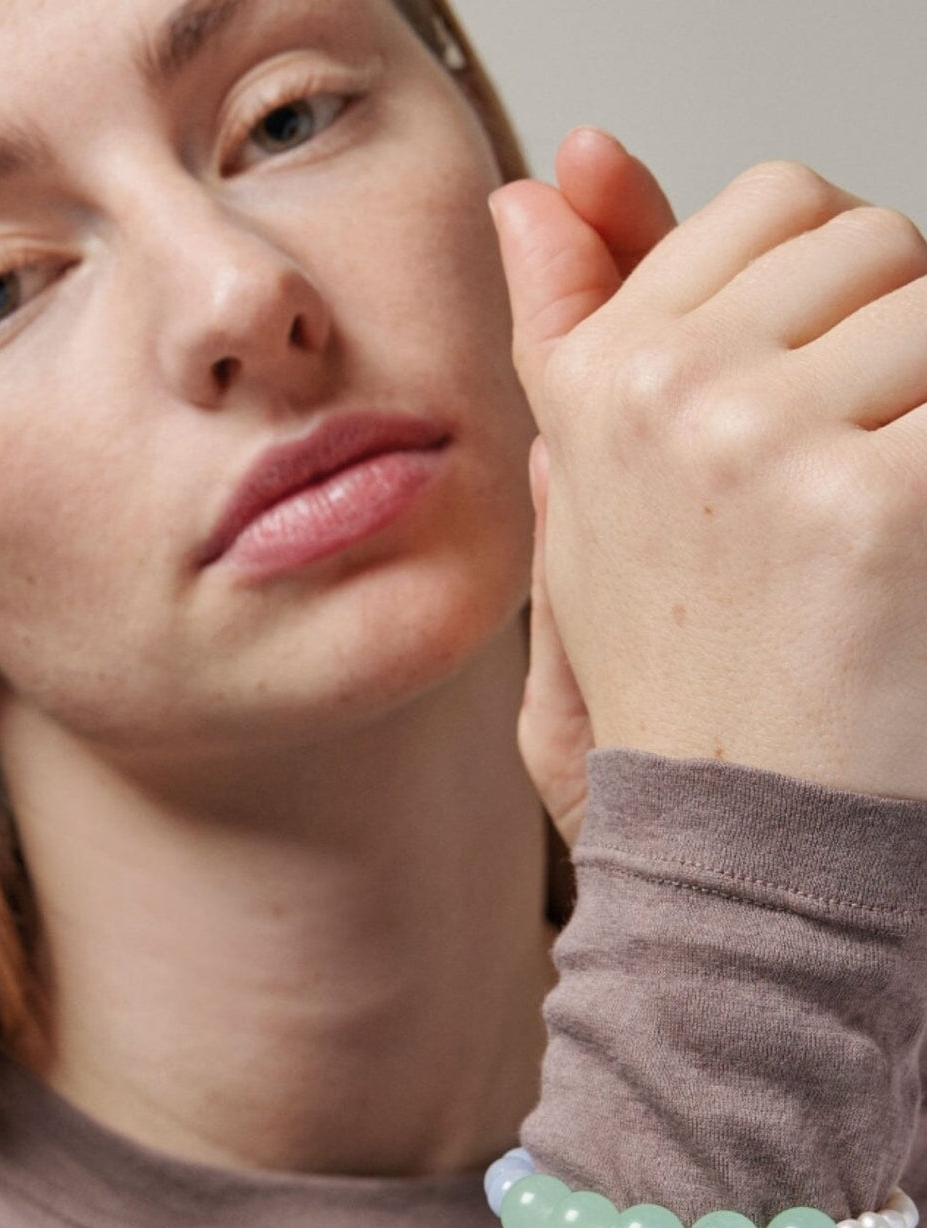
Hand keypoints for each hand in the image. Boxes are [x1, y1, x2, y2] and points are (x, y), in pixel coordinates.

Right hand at [493, 156, 926, 800]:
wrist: (738, 839)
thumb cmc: (679, 681)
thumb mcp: (588, 504)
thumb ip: (570, 333)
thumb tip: (532, 193)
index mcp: (599, 380)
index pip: (774, 204)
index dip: (822, 298)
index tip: (805, 408)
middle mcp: (666, 392)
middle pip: (872, 237)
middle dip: (890, 338)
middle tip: (843, 482)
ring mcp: (767, 442)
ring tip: (878, 529)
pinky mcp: (880, 502)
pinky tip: (913, 560)